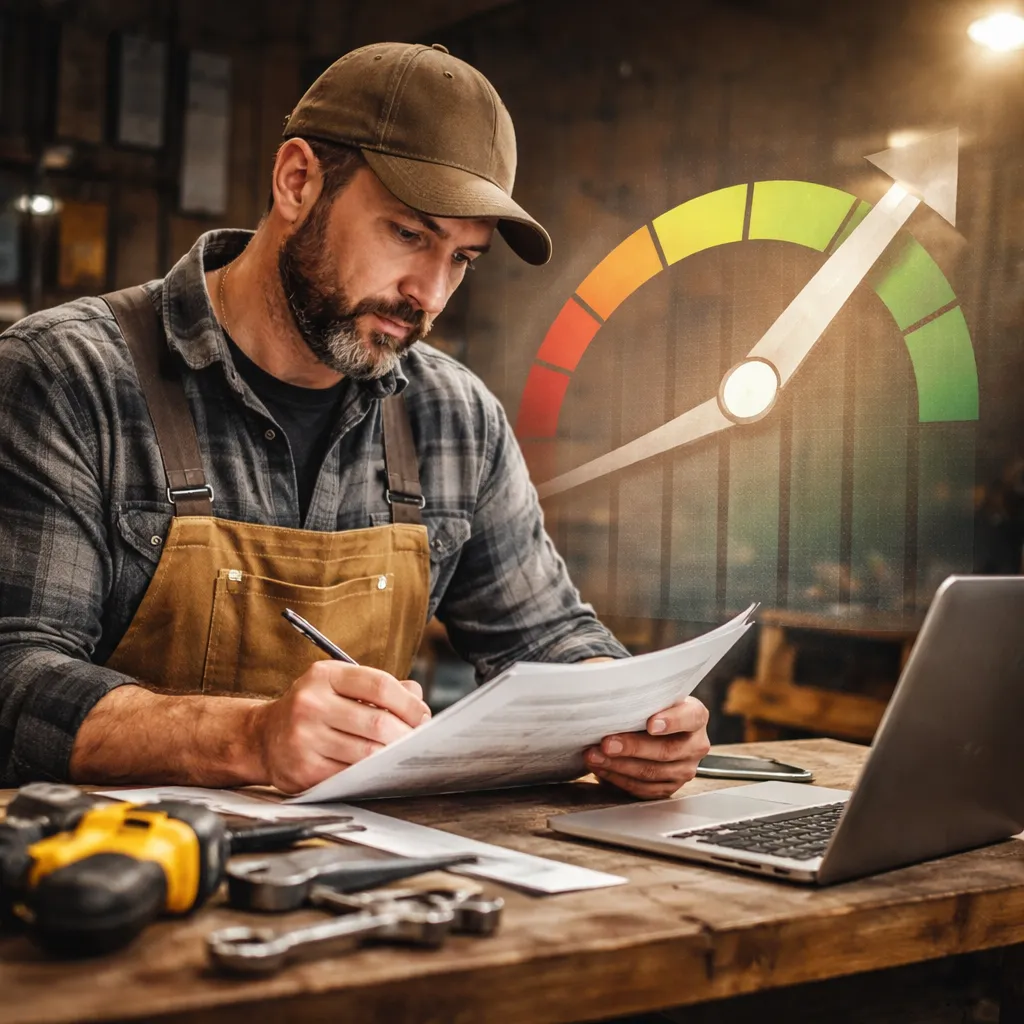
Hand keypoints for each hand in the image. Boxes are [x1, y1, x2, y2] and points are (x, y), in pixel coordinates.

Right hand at [251, 661, 430, 792]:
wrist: (263, 737)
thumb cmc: (312, 708)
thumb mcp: (339, 684)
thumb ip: (378, 687)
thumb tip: (417, 697)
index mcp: (324, 676)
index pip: (379, 686)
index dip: (409, 704)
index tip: (422, 716)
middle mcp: (311, 703)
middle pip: (377, 723)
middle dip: (406, 734)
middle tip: (418, 740)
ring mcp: (304, 738)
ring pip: (366, 753)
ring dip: (391, 757)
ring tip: (400, 754)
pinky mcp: (303, 769)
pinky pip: (350, 775)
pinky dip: (369, 774)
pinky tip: (376, 769)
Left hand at [584, 696, 710, 798]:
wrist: (649, 724)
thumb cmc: (647, 704)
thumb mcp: (647, 691)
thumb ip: (634, 686)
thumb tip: (602, 675)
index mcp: (696, 715)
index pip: (690, 718)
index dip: (672, 721)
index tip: (650, 724)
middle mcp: (696, 744)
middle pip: (666, 751)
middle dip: (632, 747)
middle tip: (606, 743)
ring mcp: (685, 769)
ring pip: (652, 773)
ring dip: (619, 766)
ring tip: (594, 755)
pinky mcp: (669, 787)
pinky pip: (644, 789)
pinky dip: (619, 779)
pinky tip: (600, 768)